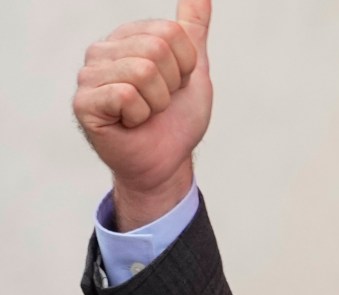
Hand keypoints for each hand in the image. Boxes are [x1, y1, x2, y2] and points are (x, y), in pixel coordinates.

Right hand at [73, 0, 212, 229]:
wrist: (167, 160)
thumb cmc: (175, 117)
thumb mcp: (193, 69)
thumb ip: (192, 30)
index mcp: (126, 37)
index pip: (171, 32)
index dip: (185, 65)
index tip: (174, 84)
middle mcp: (102, 50)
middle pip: (156, 49)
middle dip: (172, 85)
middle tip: (159, 102)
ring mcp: (88, 75)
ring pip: (144, 71)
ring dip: (158, 102)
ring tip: (146, 112)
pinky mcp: (84, 102)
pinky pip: (126, 94)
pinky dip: (141, 116)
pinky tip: (131, 123)